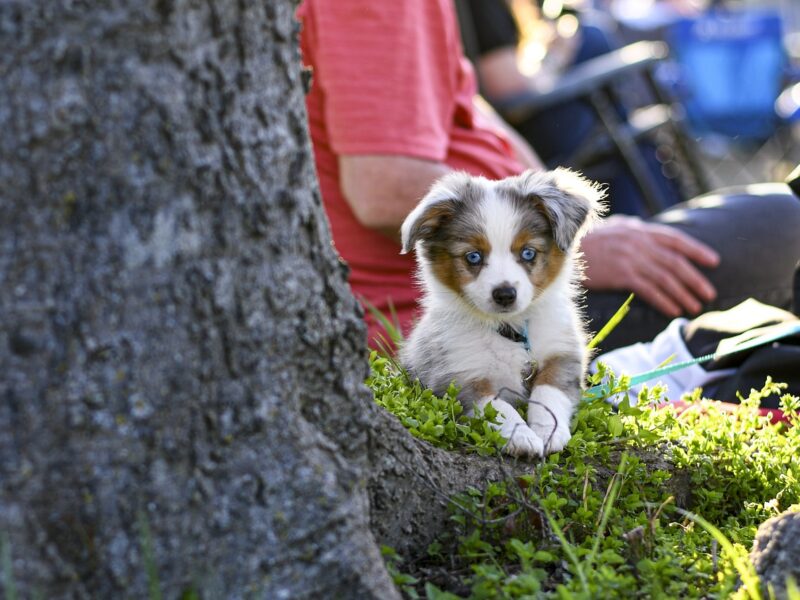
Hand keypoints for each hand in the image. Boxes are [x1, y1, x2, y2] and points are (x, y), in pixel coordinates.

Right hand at [580, 215, 719, 316]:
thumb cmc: (587, 239)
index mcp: (640, 230)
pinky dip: (664, 300)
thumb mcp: (614, 227)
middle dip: (695, 278)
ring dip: (683, 293)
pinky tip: (673, 310)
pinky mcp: (621, 274)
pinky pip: (649, 289)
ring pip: (665, 277)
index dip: (697, 250)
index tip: (714, 261)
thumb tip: (648, 232)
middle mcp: (639, 243)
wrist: (563, 247)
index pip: (675, 239)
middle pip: (675, 262)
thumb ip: (633, 229)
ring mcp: (631, 258)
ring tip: (695, 306)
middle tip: (709, 293)